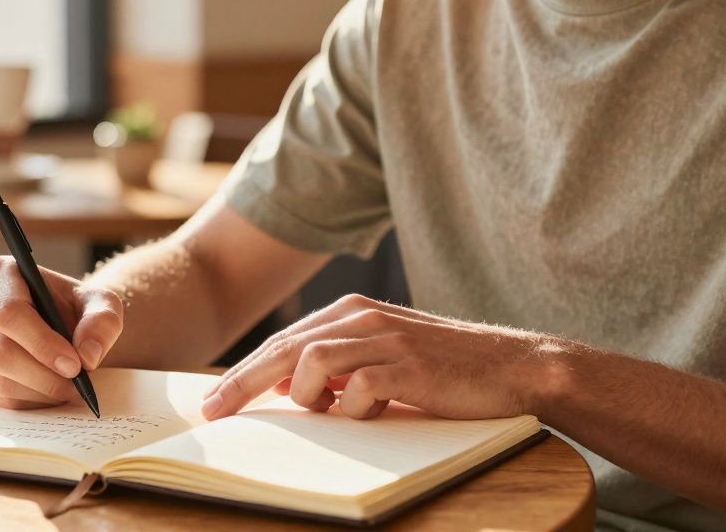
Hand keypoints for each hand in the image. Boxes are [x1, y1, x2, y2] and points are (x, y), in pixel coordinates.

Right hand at [0, 256, 124, 408]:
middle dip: (44, 376)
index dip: (41, 343)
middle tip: (78, 387)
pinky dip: (29, 402)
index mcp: (0, 273)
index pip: (9, 312)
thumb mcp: (104, 305)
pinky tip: (52, 393)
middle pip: (0, 351)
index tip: (74, 365)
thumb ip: (102, 322)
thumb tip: (87, 354)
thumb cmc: (81, 309)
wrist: (68, 327)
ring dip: (40, 393)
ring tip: (71, 391)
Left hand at [201, 294, 563, 421]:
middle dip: (242, 383)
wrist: (513, 366)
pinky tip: (370, 413)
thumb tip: (293, 390)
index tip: (214, 400)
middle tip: (212, 412)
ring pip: (311, 362)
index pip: (283, 342)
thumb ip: (342, 366)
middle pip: (283, 349)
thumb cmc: (445, 369)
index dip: (244, 372)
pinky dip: (352, 408)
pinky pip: (356, 388)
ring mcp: (385, 339)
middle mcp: (362, 318)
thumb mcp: (385, 358)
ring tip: (325, 412)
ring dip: (306, 396)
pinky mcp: (407, 365)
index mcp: (352, 313)